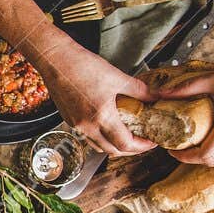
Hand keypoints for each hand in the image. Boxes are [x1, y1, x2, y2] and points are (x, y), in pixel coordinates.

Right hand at [37, 41, 155, 155]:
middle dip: (131, 150)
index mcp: (101, 116)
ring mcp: (77, 126)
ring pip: (99, 147)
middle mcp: (87, 126)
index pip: (125, 143)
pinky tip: (108, 127)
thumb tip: (157, 97)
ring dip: (115, 146)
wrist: (56, 62)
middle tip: (143, 141)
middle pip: (113, 150)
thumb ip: (139, 90)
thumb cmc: (83, 66)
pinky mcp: (70, 121)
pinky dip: (101, 138)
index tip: (152, 141)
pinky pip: (88, 138)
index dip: (142, 146)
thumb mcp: (117, 77)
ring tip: (127, 136)